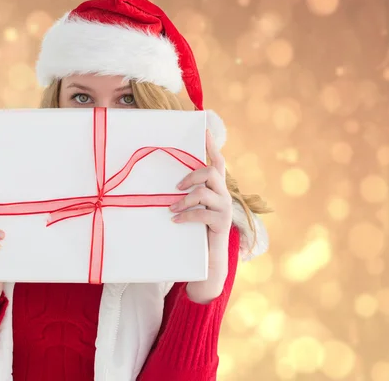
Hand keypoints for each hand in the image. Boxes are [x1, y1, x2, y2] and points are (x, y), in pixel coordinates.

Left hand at [169, 129, 232, 303]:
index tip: (205, 128)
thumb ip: (185, 194)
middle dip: (192, 175)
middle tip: (176, 187)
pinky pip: (202, 214)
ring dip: (185, 199)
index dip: (211, 145)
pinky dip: (186, 216)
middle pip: (211, 172)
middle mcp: (224, 194)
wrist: (208, 260)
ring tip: (172, 208)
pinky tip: (175, 220)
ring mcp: (225, 208)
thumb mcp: (191, 207)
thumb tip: (163, 184)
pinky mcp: (222, 223)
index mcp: (217, 187)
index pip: (217, 161)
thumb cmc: (195, 230)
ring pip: (205, 192)